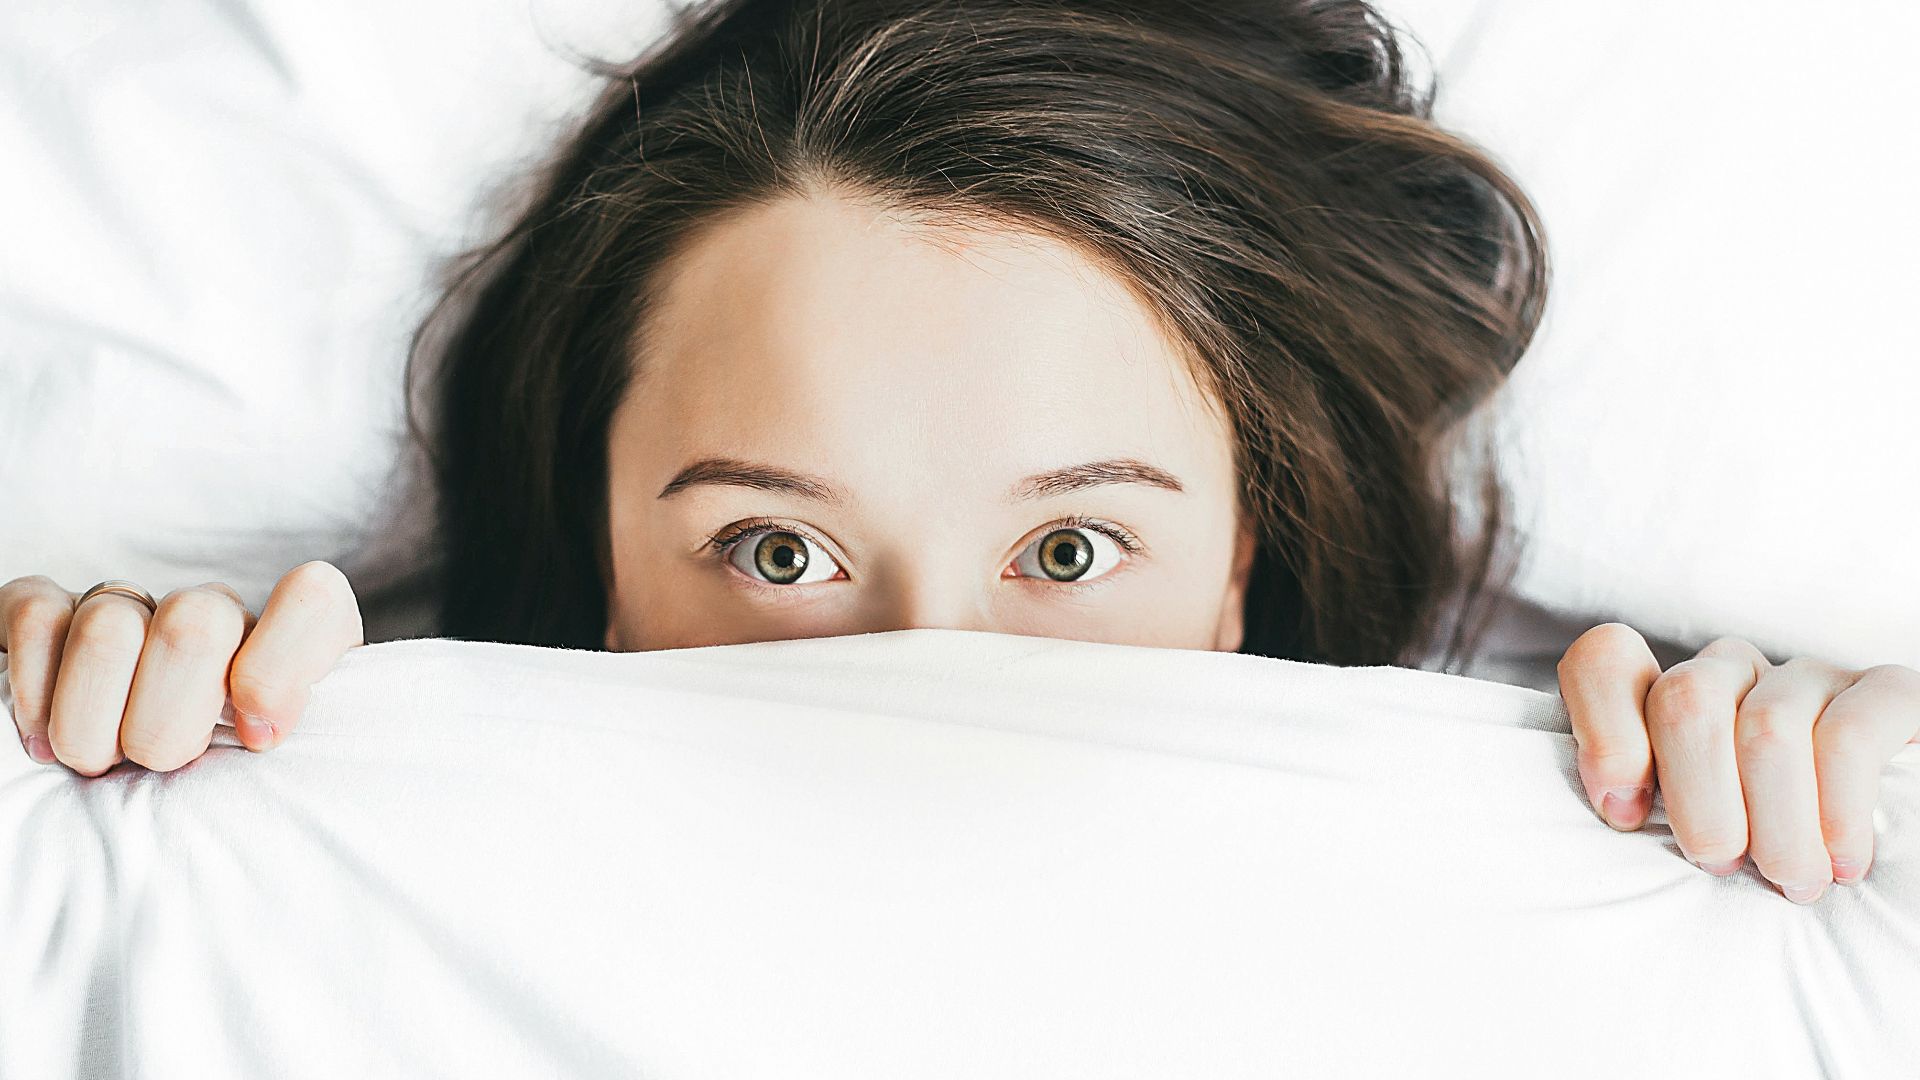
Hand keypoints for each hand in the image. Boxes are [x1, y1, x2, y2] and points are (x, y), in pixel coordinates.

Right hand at [1, 561, 363, 774]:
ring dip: (94, 724)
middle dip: (167, 723)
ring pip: (110, 628)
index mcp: (289, 643)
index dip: (280, 668)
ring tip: (100, 763)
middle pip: (195, 626)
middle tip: (160, 765)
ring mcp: (134, 607)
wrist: (138, 784)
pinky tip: (44, 740)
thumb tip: (260, 734)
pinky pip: (36, 619)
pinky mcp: (53, 612)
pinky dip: (34, 693)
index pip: (312, 600)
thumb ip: (292, 752)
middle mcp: (215, 613)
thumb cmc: (229, 786)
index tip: (257, 739)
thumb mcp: (282, 777)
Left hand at [1557, 623, 1919, 903]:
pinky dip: (1839, 811)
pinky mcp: (1887, 693)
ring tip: (1792, 881)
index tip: (1626, 815)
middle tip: (1721, 863)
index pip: (1605, 660)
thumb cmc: (1759, 860)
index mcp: (1667, 697)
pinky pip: (1848, 737)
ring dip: (1776, 825)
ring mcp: (1808, 677)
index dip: (1605, 732)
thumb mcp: (1686, 835)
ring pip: (1766, 728)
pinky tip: (1843, 861)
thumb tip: (1618, 810)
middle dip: (1698, 800)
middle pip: (1685, 700)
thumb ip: (1639, 808)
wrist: (1885, 863)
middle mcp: (1733, 672)